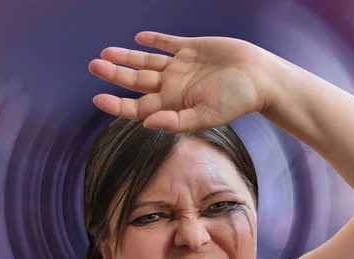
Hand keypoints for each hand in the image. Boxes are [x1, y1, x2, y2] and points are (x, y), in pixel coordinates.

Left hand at [88, 31, 274, 132]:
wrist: (260, 78)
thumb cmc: (236, 101)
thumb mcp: (206, 115)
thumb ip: (177, 121)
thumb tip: (147, 123)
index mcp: (173, 104)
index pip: (138, 107)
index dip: (117, 104)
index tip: (97, 98)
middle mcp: (173, 86)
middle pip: (137, 81)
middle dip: (114, 74)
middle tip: (93, 66)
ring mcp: (182, 67)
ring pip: (147, 62)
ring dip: (126, 57)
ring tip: (105, 54)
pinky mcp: (192, 49)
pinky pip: (168, 44)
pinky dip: (154, 41)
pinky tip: (138, 39)